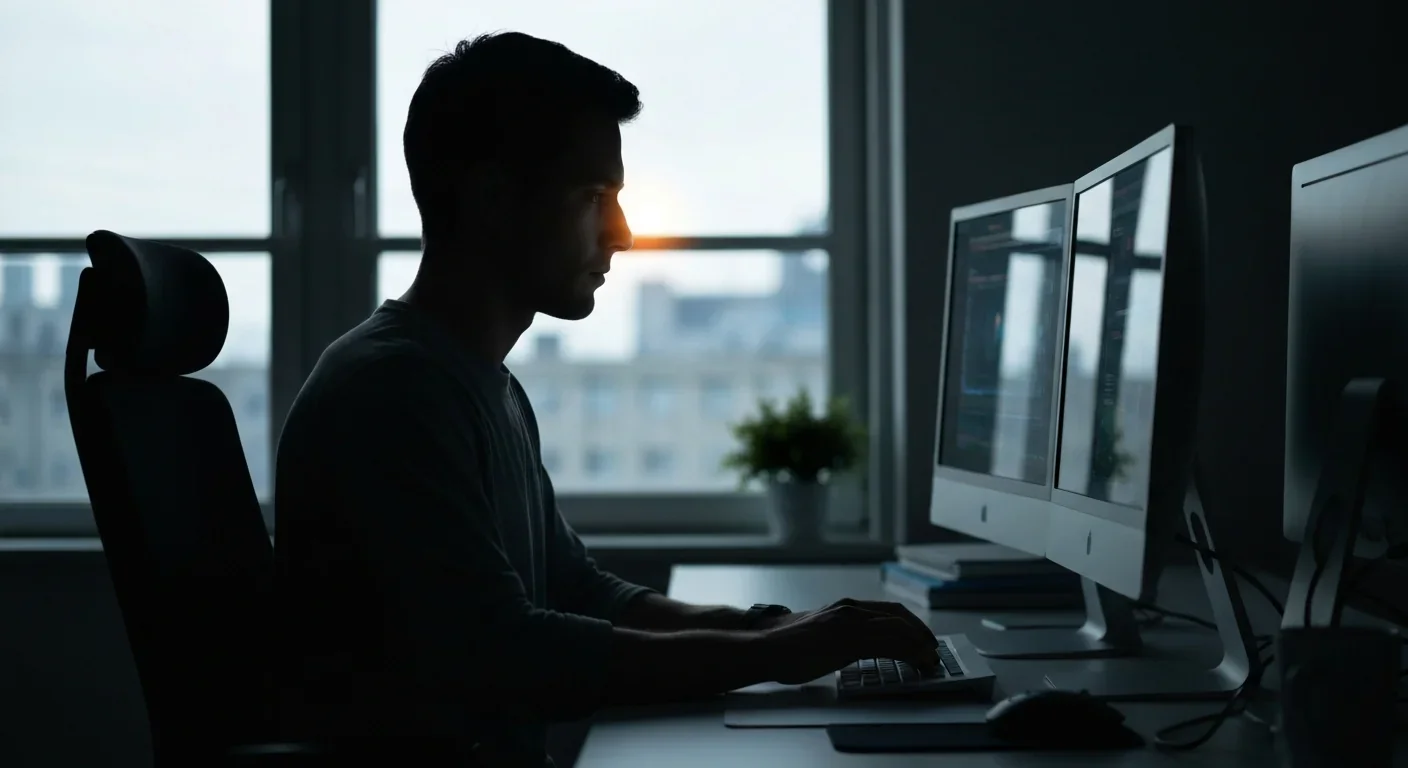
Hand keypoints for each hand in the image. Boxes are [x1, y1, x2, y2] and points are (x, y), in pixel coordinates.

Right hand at [753, 598, 939, 684]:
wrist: (767, 646)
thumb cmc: (790, 644)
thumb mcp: (824, 632)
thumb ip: (844, 634)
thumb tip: (863, 647)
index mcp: (846, 607)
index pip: (889, 611)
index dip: (912, 625)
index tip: (923, 639)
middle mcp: (851, 609)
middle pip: (899, 616)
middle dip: (921, 633)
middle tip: (933, 651)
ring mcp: (850, 623)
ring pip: (897, 628)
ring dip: (919, 645)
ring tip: (929, 661)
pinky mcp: (847, 640)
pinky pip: (887, 643)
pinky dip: (908, 652)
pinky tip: (915, 662)